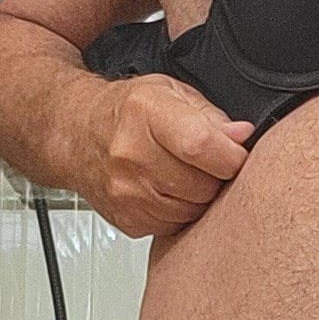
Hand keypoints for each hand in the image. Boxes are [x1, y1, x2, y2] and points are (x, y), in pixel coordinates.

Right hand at [83, 73, 254, 236]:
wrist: (76, 134)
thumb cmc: (124, 112)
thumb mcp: (169, 93)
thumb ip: (211, 116)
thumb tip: (241, 136)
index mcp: (145, 113)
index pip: (201, 145)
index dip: (231, 155)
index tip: (236, 154)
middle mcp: (131, 154)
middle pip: (203, 185)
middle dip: (216, 177)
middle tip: (205, 162)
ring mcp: (127, 193)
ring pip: (194, 211)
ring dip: (199, 197)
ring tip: (183, 173)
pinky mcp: (129, 220)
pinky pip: (176, 226)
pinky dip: (180, 212)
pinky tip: (167, 190)